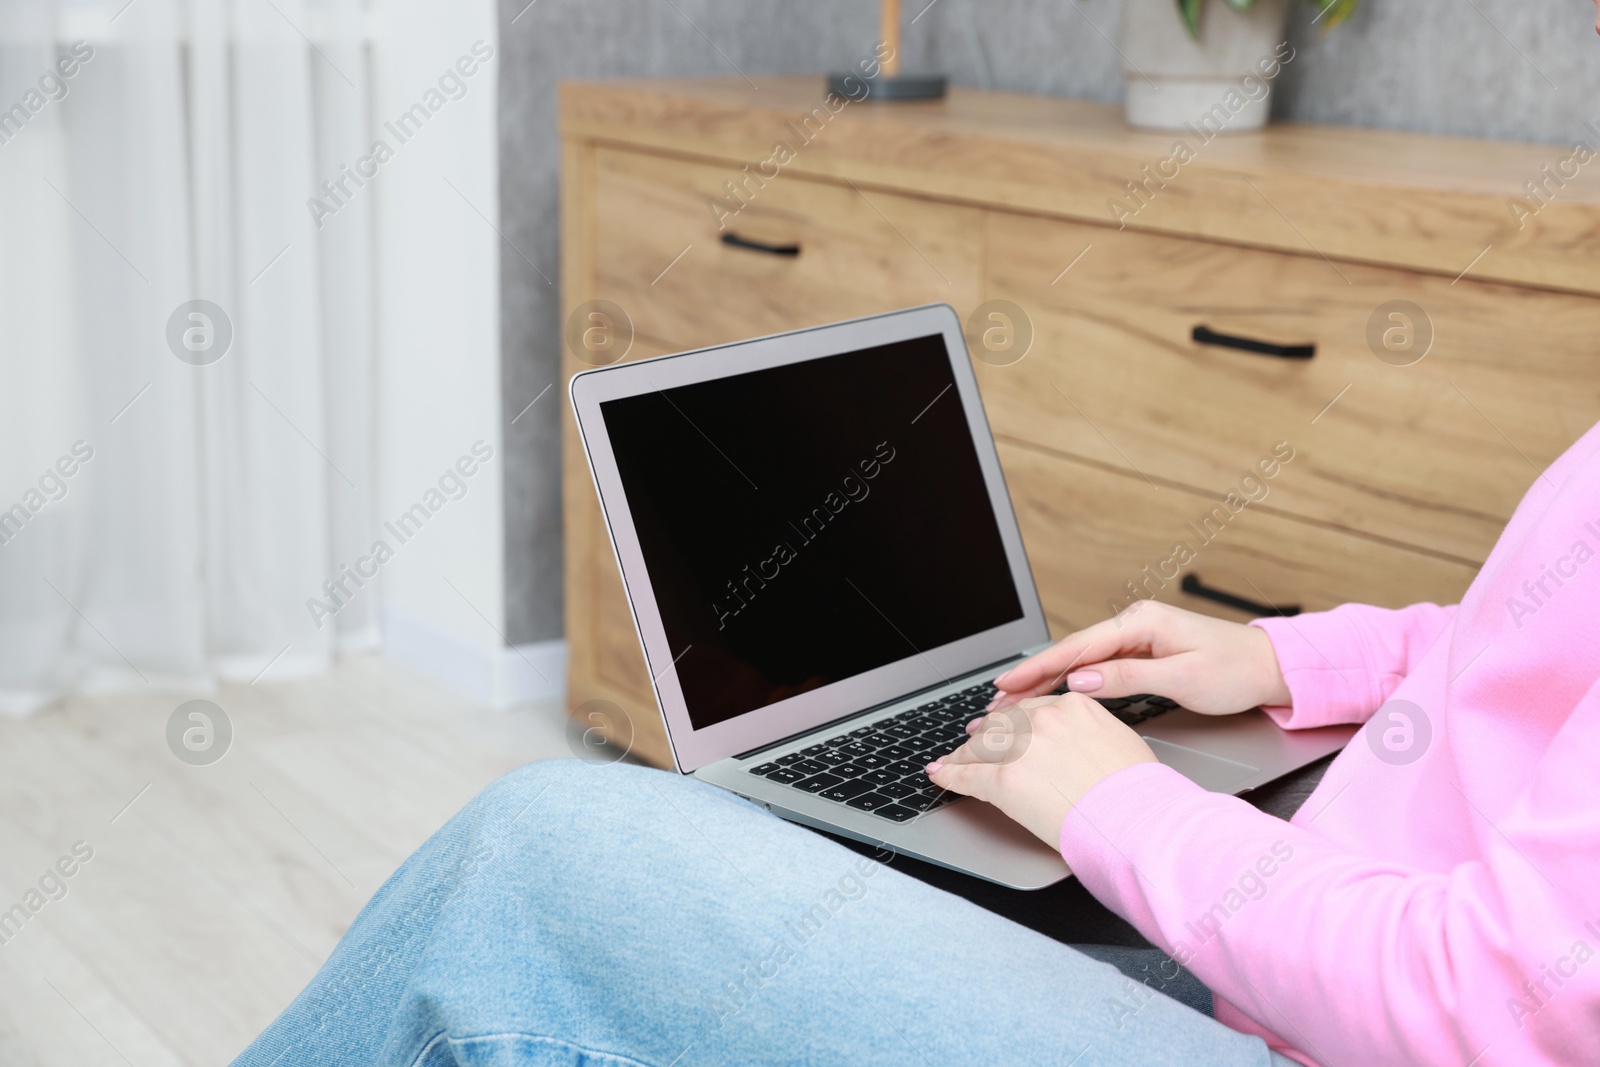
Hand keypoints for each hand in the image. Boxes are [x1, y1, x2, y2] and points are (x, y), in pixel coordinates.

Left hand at [926, 693, 1157, 845]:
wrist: (1134, 819)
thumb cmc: (1137, 791)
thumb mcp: (1120, 741)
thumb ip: (1091, 731)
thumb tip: (1082, 741)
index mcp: (1072, 707)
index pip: (1031, 708)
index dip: (1013, 720)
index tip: (1005, 725)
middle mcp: (1043, 721)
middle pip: (1003, 723)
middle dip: (986, 733)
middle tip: (974, 740)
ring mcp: (1021, 748)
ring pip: (981, 746)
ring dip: (964, 754)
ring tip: (954, 760)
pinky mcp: (1004, 779)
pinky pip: (968, 774)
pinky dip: (950, 775)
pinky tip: (941, 775)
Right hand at [989, 600, 1290, 715]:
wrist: (1269, 668)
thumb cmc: (1234, 671)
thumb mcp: (1182, 678)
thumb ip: (1128, 677)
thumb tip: (1081, 680)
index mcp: (1141, 621)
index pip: (1078, 647)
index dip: (1039, 666)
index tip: (1008, 682)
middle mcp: (1134, 623)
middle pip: (1072, 651)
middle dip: (1033, 674)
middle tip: (998, 698)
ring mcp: (1137, 636)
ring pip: (1081, 660)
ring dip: (1048, 680)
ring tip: (1015, 699)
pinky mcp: (1142, 651)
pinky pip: (1097, 666)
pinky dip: (1071, 680)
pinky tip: (1052, 693)